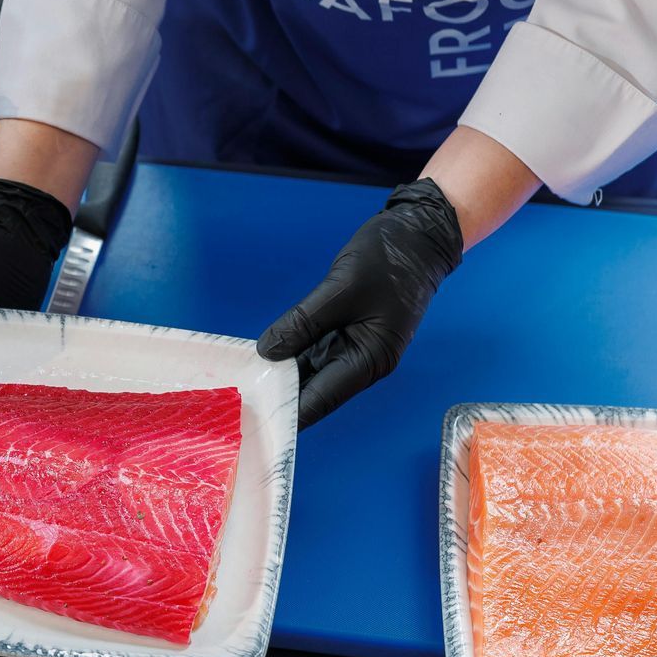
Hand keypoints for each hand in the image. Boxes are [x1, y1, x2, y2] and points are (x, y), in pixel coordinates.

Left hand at [258, 179, 462, 428]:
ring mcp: (353, 345)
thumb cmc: (389, 261)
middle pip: (315, 388)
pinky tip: (264, 357)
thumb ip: (303, 323)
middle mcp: (362, 361)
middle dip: (280, 394)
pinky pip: (313, 347)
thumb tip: (267, 353)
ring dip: (282, 374)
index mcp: (371, 360)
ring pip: (311, 368)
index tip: (257, 423)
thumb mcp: (341, 290)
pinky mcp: (345, 329)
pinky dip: (291, 352)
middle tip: (239, 403)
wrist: (418, 233)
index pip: (323, 399)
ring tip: (244, 384)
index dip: (290, 413)